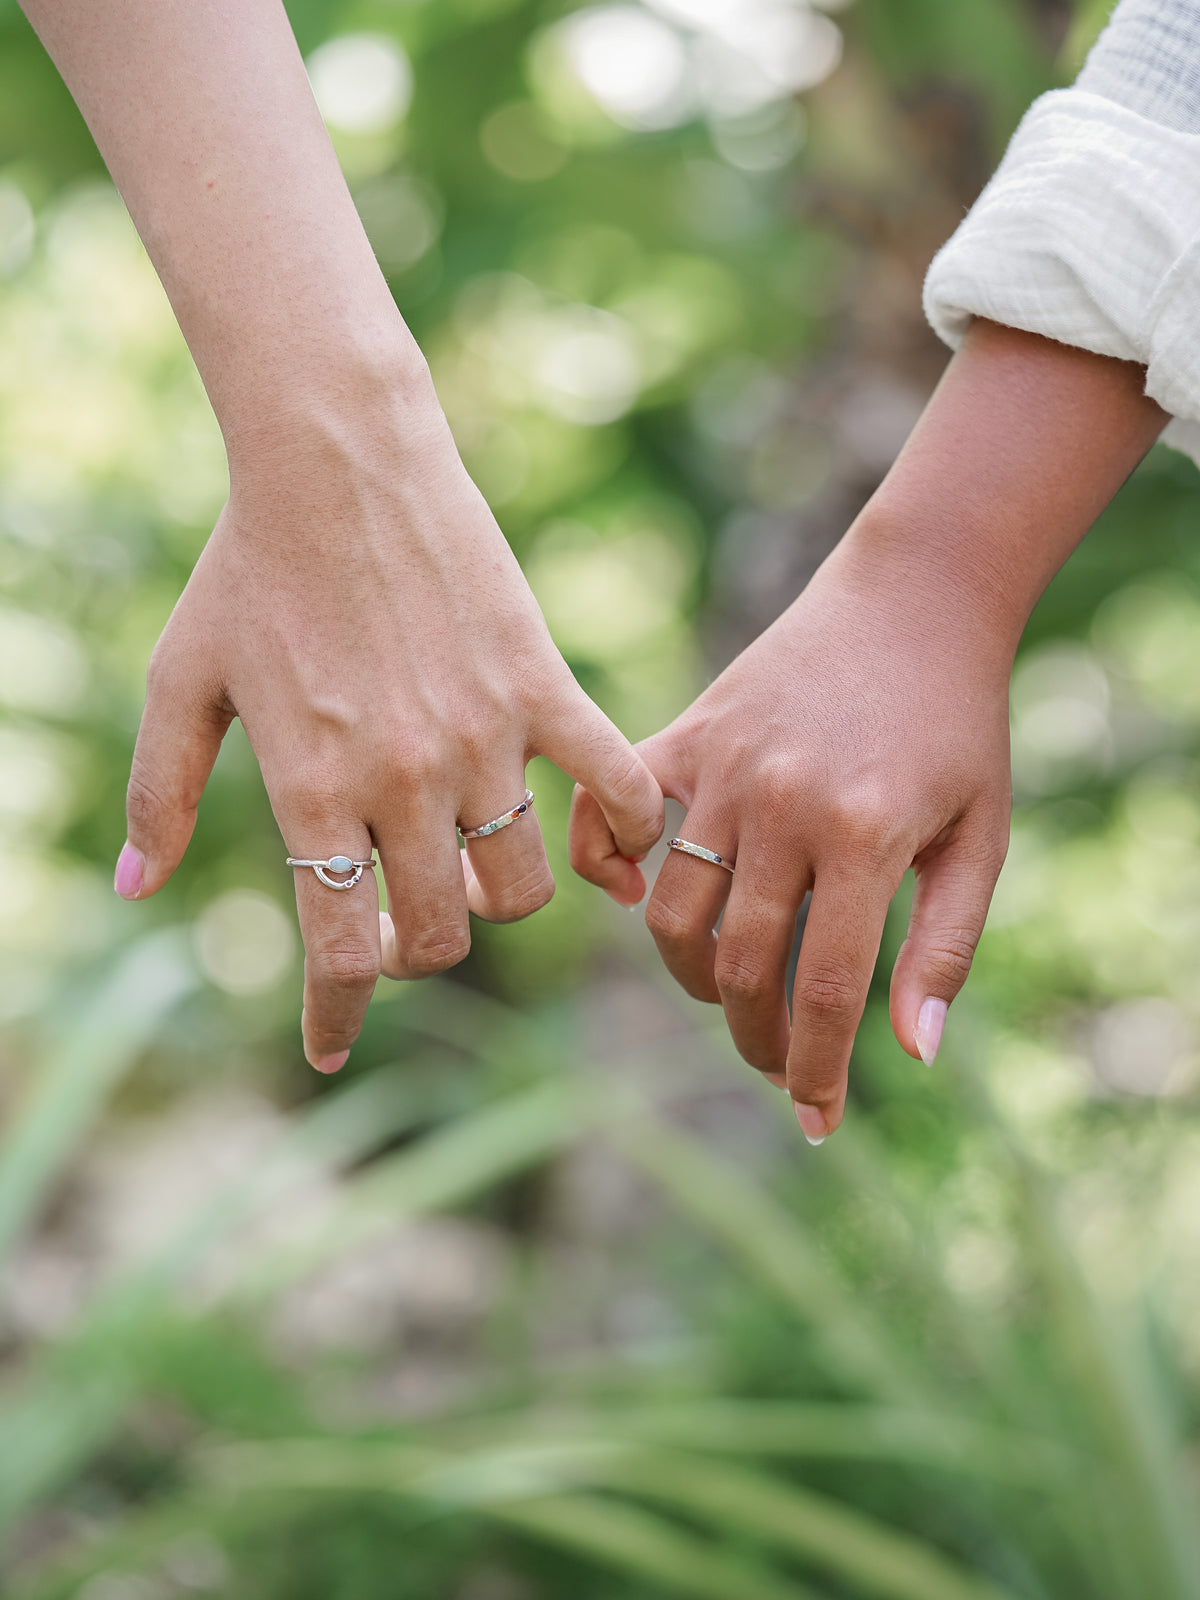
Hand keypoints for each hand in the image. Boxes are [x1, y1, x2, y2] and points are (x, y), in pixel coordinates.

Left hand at [115, 381, 662, 1068]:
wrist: (337, 461)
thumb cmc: (247, 569)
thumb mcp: (180, 681)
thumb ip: (157, 793)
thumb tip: (136, 888)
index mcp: (311, 790)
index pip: (340, 955)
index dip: (336, 1019)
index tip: (329, 1048)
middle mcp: (402, 781)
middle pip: (434, 938)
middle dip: (409, 952)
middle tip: (392, 920)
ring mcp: (482, 738)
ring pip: (519, 890)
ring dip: (490, 902)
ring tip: (464, 867)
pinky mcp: (540, 689)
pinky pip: (615, 789)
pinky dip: (624, 832)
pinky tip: (606, 846)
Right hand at [571, 534, 1012, 1139]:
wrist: (913, 601)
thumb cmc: (958, 729)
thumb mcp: (981, 839)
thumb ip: (945, 947)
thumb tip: (911, 1054)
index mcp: (863, 837)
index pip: (822, 990)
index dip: (812, 1070)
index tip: (815, 1120)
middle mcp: (782, 806)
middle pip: (739, 966)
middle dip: (754, 1038)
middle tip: (774, 1062)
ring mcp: (725, 768)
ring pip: (670, 912)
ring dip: (692, 973)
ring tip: (729, 987)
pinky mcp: (687, 734)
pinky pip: (612, 814)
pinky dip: (602, 863)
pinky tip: (630, 894)